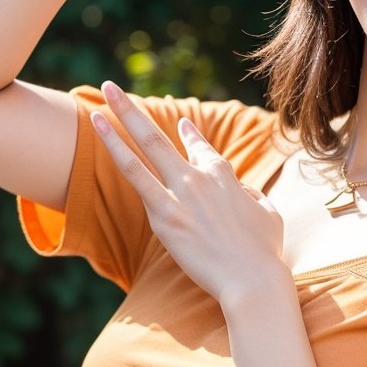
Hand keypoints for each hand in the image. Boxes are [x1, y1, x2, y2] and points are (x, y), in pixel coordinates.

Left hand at [90, 81, 286, 306]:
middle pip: (158, 137)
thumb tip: (239, 190)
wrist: (254, 279)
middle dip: (131, 110)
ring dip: (118, 124)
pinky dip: (118, 154)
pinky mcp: (165, 217)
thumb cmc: (265, 252)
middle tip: (110, 87)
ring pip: (143, 151)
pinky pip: (137, 179)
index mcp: (225, 175)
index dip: (189, 135)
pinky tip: (100, 138)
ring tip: (98, 104)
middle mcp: (200, 177)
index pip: (200, 149)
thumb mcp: (268, 213)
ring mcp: (181, 194)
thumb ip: (250, 195)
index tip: (180, 124)